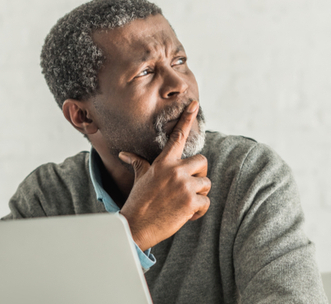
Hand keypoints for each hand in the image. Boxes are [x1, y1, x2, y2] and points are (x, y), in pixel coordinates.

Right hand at [118, 101, 210, 250]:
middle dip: (199, 175)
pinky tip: (186, 215)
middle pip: (202, 161)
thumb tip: (124, 154)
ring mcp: (184, 185)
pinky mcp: (190, 202)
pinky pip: (206, 202)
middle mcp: (175, 170)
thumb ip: (138, 163)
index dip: (187, 119)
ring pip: (206, 184)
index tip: (195, 104)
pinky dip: (199, 211)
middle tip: (187, 187)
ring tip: (182, 204)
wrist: (136, 226)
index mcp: (163, 163)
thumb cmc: (138, 202)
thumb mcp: (140, 179)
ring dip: (198, 195)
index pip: (177, 136)